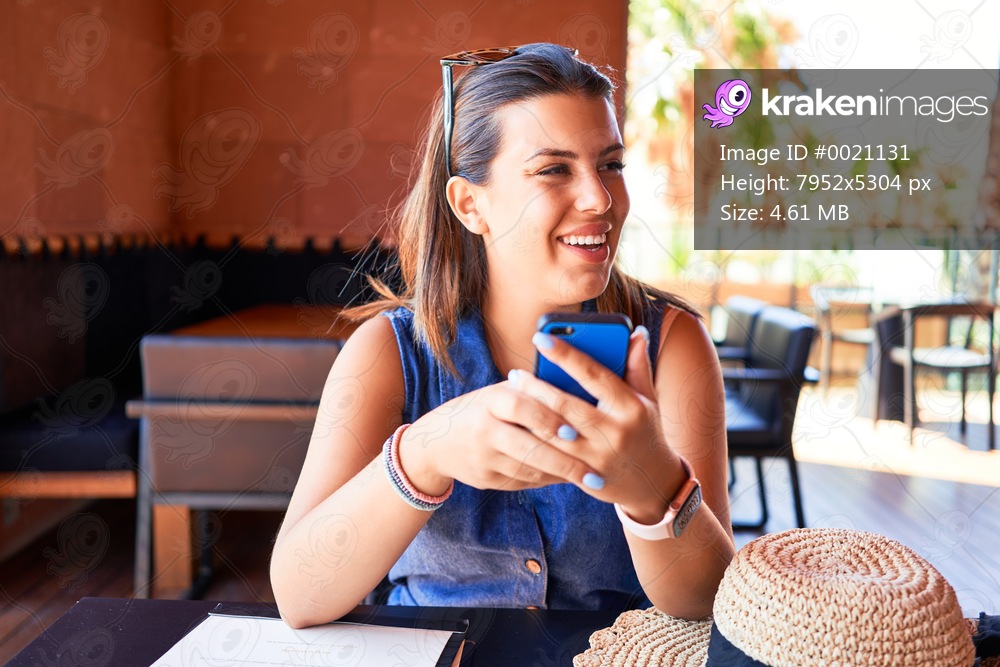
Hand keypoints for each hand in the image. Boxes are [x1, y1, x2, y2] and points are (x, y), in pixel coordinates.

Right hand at [397, 381, 598, 495]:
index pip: (520, 407)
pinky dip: (547, 480)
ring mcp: (483, 458)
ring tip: (590, 478)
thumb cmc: (481, 409)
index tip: (576, 431)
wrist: (435, 441)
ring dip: (561, 475)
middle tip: (594, 471)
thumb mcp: (499, 392)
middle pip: (528, 447)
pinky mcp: (485, 479)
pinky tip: (567, 479)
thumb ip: (531, 392)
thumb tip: (577, 387)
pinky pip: (522, 482)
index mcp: (489, 401)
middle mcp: (484, 430)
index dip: (548, 418)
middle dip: (565, 461)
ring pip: (528, 470)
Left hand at [507, 327, 684, 521]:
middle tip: (516, 374)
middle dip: (536, 387)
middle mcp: (615, 432)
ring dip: (529, 413)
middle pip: (566, 405)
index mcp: (631, 407)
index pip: (594, 375)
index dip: (566, 355)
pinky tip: (517, 426)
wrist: (654, 484)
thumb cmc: (646, 432)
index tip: (542, 338)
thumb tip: (636, 332)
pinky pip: (552, 455)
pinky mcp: (585, 476)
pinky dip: (533, 439)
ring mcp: (598, 457)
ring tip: (512, 396)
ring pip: (554, 432)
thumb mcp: (648, 400)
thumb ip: (638, 367)